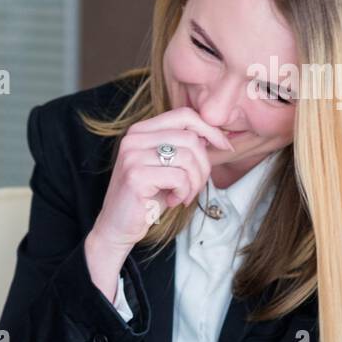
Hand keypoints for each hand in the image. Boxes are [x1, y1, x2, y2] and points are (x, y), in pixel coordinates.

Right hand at [90, 106, 231, 251]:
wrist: (117, 226)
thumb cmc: (146, 197)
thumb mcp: (166, 167)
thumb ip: (183, 148)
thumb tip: (211, 135)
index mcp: (140, 131)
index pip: (184, 115)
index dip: (210, 129)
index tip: (224, 147)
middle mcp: (133, 139)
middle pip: (190, 138)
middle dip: (203, 166)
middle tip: (195, 186)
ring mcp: (132, 156)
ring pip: (188, 158)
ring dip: (194, 182)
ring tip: (183, 195)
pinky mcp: (136, 176)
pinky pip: (179, 177)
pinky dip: (183, 192)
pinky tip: (173, 201)